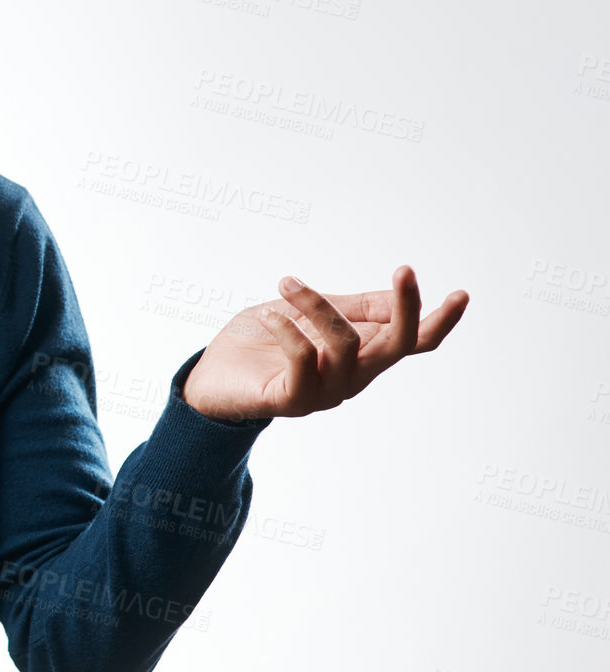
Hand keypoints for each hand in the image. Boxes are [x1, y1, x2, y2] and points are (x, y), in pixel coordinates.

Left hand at [181, 265, 467, 420]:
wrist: (210, 377)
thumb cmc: (260, 343)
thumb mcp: (308, 313)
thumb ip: (352, 307)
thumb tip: (396, 294)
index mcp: (361, 354)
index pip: (412, 342)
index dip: (438, 321)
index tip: (461, 293)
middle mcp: (351, 377)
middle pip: (396, 346)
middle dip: (406, 308)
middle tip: (404, 271)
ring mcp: (324, 392)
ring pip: (346, 343)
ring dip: (317, 306)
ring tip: (287, 283)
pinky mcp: (291, 400)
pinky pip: (303, 361)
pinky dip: (289, 330)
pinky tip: (270, 315)